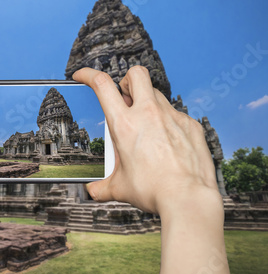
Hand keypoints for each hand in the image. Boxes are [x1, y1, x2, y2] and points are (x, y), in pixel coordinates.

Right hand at [73, 66, 221, 214]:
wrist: (187, 199)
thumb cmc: (153, 191)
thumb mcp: (119, 187)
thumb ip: (102, 186)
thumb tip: (93, 190)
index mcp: (124, 125)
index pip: (102, 85)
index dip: (89, 74)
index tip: (83, 75)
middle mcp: (148, 114)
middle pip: (136, 74)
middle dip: (126, 80)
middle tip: (124, 97)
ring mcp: (172, 117)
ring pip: (157, 94)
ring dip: (147, 102)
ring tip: (146, 126)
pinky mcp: (190, 125)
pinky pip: (176, 114)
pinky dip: (168, 123)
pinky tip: (167, 143)